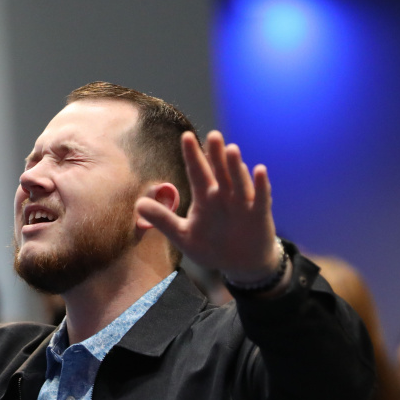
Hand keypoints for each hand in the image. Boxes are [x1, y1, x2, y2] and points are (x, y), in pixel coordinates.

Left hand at [135, 131, 281, 283]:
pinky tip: (259, 170)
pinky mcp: (259, 214)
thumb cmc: (212, 247)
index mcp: (205, 197)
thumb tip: (138, 204)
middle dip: (215, 154)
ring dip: (235, 166)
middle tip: (212, 135)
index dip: (192, 155)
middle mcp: (224, 195)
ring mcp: (242, 203)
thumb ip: (163, 220)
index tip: (185, 136)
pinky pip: (261, 198)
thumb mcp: (183, 236)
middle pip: (219, 171)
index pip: (197, 172)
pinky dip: (261, 185)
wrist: (241, 264)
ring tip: (231, 149)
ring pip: (238, 181)